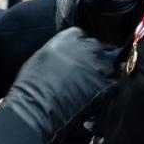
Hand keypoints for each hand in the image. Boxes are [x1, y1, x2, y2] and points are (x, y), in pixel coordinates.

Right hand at [1, 28, 117, 143]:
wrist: (36, 107)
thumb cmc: (31, 84)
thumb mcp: (42, 56)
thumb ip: (59, 50)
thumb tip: (65, 55)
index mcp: (70, 36)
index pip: (82, 36)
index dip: (80, 49)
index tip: (76, 59)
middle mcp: (88, 46)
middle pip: (98, 50)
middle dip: (92, 61)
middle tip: (83, 76)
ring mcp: (99, 65)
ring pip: (107, 68)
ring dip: (100, 77)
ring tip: (88, 90)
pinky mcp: (106, 85)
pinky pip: (112, 86)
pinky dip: (105, 93)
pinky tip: (94, 100)